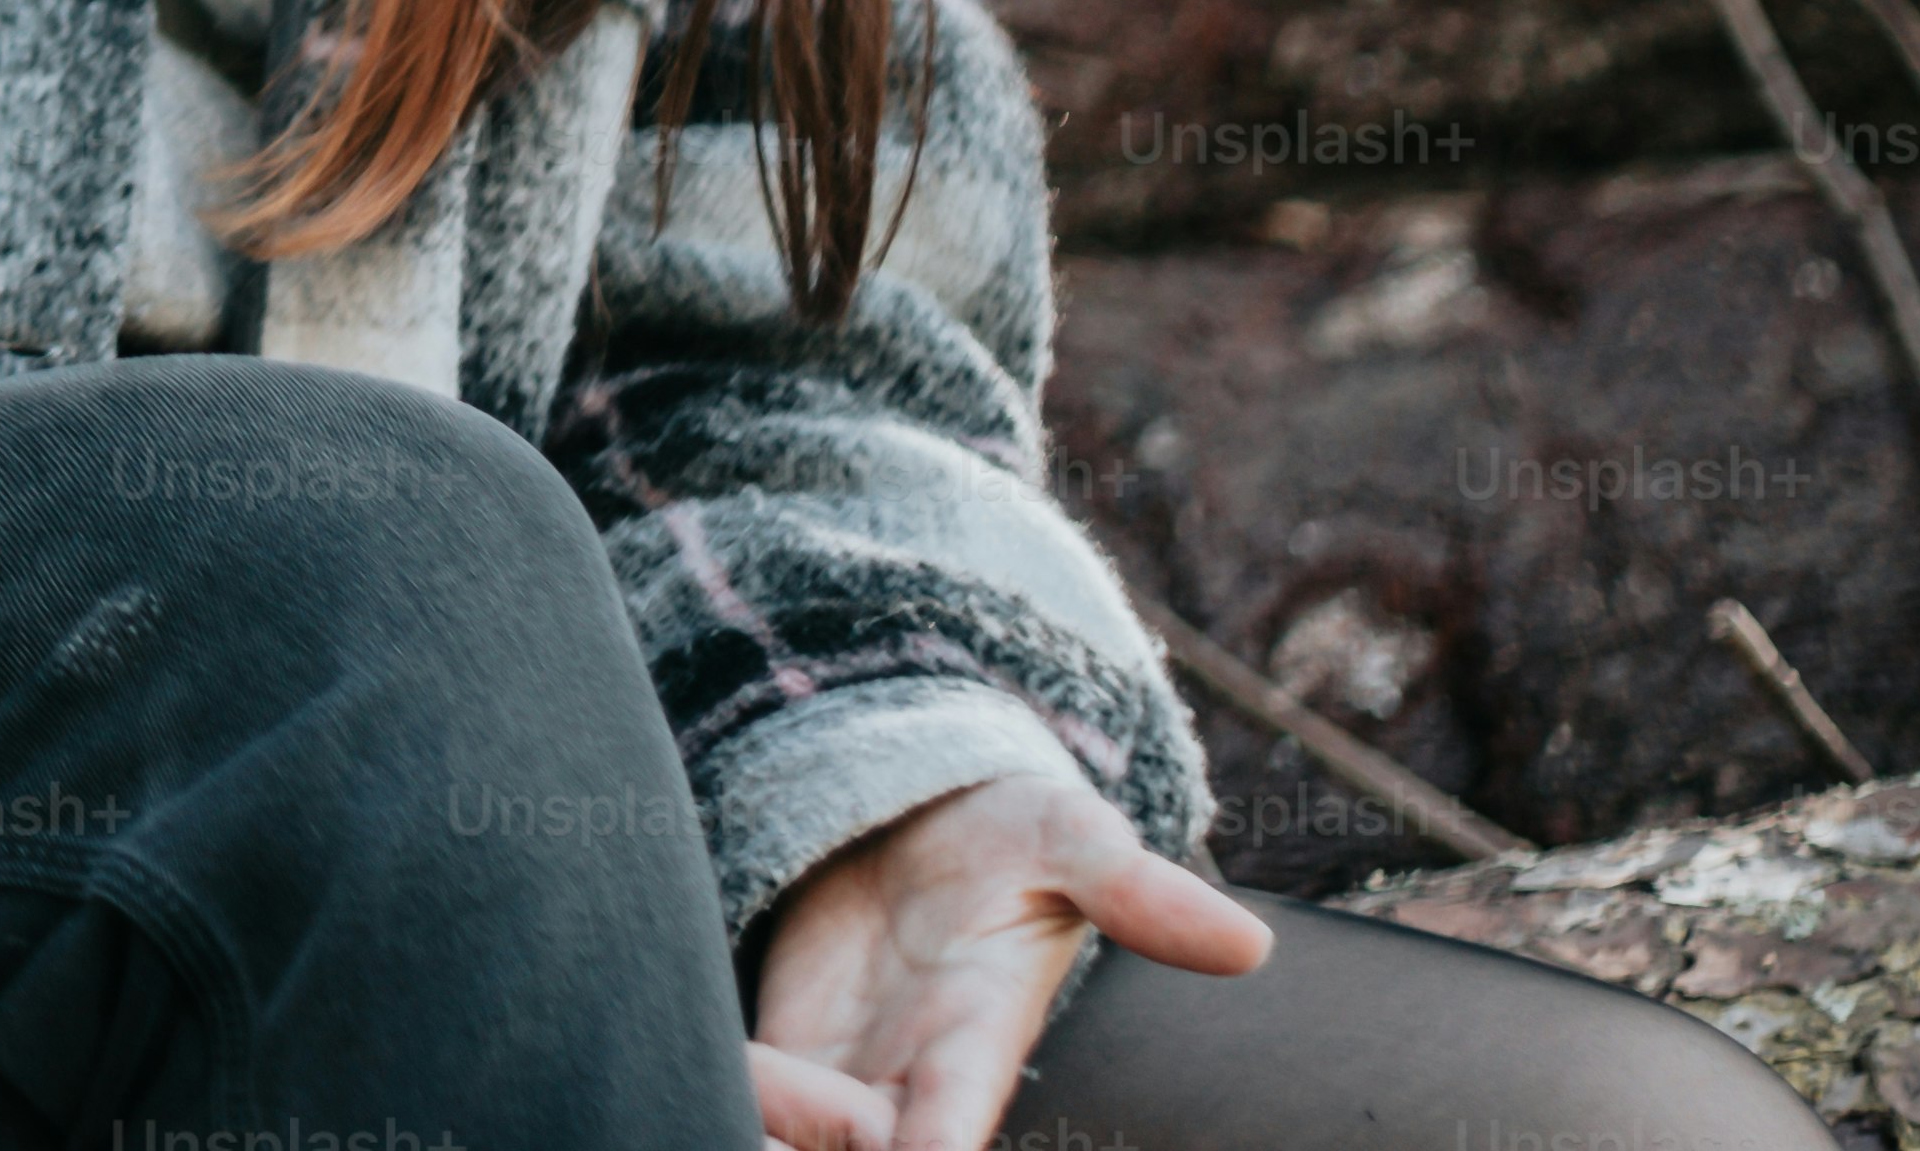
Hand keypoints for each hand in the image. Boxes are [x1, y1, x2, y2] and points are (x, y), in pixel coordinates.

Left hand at [744, 768, 1268, 1150]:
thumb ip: (1137, 891)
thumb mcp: (1069, 837)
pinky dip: (710, 1099)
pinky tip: (669, 1077)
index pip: (946, 1137)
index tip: (894, 1144)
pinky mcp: (774, 1050)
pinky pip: (738, 1101)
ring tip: (698, 1108)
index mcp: (974, 1045)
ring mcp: (832, 1075)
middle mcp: (901, 1086)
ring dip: (748, 1130)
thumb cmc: (1006, 825)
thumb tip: (1250, 945)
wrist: (919, 801)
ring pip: (787, 1142)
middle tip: (759, 1126)